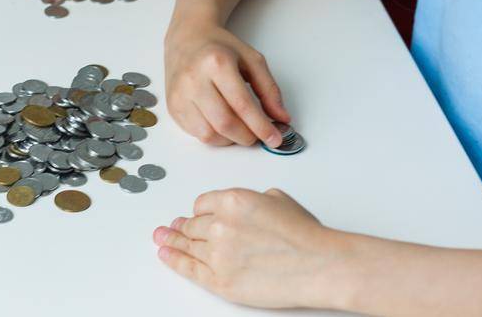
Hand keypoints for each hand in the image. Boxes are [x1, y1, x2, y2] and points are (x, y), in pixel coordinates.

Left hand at [153, 188, 342, 309]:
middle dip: (182, 227)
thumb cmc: (305, 235)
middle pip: (192, 225)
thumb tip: (242, 208)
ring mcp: (218, 254)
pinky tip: (165, 255)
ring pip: (188, 245)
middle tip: (170, 227)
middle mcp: (220, 225)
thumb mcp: (277, 199)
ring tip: (162, 238)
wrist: (319, 265)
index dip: (200, 211)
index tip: (194, 215)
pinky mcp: (220, 281)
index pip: (203, 204)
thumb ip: (251, 199)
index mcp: (232, 201)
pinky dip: (174, 260)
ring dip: (172, 241)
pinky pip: (188, 268)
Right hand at [164, 24, 289, 147]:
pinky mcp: (172, 106)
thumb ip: (269, 89)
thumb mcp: (252, 60)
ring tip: (240, 129)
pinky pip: (196, 134)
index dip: (261, 127)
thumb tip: (282, 118)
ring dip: (230, 140)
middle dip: (247, 137)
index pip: (242, 105)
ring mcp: (180, 94)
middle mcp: (194, 79)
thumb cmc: (220, 48)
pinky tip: (222, 125)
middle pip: (224, 123)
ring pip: (208, 134)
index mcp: (216, 62)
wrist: (187, 38)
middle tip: (258, 136)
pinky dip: (214, 136)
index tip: (275, 139)